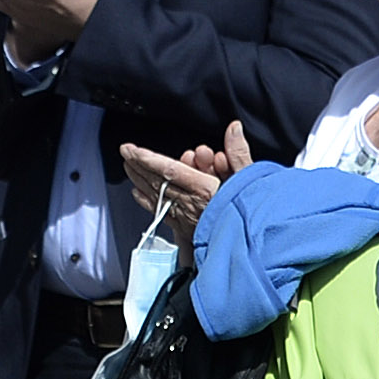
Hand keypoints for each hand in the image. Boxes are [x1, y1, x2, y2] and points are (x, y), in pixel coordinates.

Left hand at [124, 118, 257, 240]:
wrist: (252, 251)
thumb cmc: (253, 216)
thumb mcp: (251, 180)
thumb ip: (239, 153)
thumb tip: (233, 127)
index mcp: (205, 191)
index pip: (170, 171)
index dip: (149, 159)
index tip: (132, 149)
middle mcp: (191, 205)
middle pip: (158, 182)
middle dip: (139, 165)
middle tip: (125, 151)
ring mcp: (186, 219)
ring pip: (158, 196)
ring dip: (141, 180)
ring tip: (129, 167)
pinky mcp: (187, 230)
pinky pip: (163, 212)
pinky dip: (148, 201)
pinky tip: (138, 194)